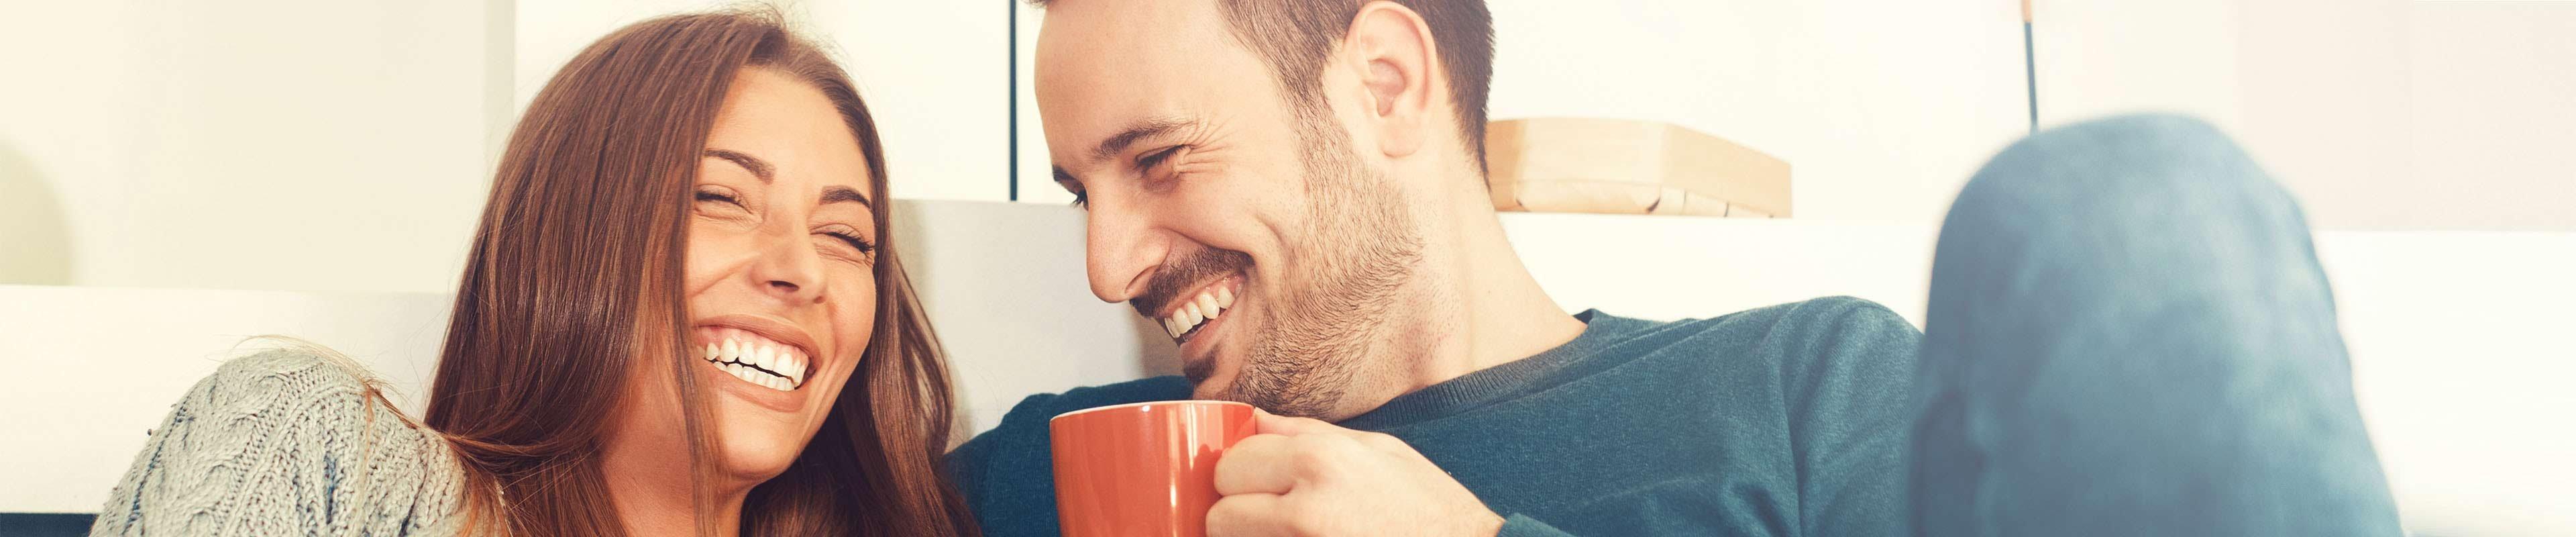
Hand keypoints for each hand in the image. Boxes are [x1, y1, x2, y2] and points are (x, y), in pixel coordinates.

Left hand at [1207, 409, 1504, 536]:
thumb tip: (1253, 420)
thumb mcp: (1379, 451)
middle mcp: (1306, 503)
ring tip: (1283, 534)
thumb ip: (1308, 433)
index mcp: (1320, 458)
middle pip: (1220, 509)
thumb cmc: (1430, 510)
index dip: (1240, 478)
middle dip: (1235, 515)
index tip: (1253, 490)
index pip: (1232, 460)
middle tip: (1267, 521)